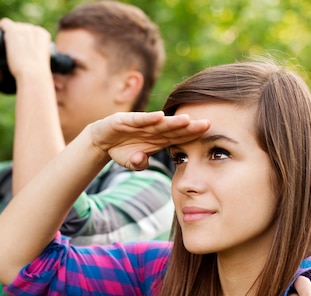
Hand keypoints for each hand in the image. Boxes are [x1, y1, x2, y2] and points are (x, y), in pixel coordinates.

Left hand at [0, 18, 50, 77]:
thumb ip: (35, 53)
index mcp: (43, 35)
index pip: (32, 31)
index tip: (20, 45)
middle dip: (17, 37)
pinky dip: (0, 27)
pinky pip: (4, 23)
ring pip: (13, 27)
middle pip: (22, 28)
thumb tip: (26, 54)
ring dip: (9, 34)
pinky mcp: (13, 31)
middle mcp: (34, 29)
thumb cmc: (36, 73)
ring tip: (6, 45)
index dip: (25, 38)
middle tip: (13, 49)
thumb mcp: (40, 60)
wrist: (33, 73)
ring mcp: (23, 29)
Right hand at [84, 111, 210, 169]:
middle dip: (190, 126)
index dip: (192, 135)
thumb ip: (138, 163)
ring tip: (187, 120)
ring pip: (159, 123)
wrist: (102, 140)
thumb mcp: (131, 162)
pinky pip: (138, 119)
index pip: (178, 137)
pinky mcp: (124, 120)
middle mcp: (152, 129)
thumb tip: (141, 161)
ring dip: (172, 121)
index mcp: (158, 139)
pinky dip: (148, 118)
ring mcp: (139, 124)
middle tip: (207, 124)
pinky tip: (159, 116)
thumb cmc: (122, 150)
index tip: (208, 133)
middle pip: (173, 128)